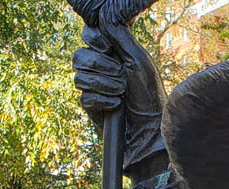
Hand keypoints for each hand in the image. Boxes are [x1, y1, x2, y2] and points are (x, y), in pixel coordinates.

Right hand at [72, 24, 166, 176]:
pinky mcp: (91, 108)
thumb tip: (103, 20)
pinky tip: (117, 106)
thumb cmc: (149, 94)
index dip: (94, 41)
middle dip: (99, 65)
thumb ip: (119, 38)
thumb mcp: (137, 59)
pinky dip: (103, 101)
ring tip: (122, 92)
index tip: (108, 48)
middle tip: (120, 74)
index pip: (89, 38)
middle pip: (78, 57)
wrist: (150, 128)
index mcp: (112, 54)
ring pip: (79, 78)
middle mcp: (100, 70)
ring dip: (104, 84)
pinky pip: (85, 98)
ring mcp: (94, 89)